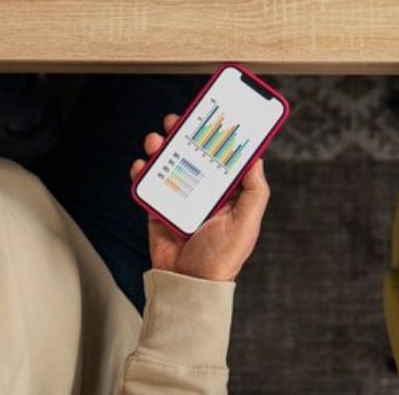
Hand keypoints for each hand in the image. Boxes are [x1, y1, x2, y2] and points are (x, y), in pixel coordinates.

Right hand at [130, 114, 269, 281]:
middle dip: (183, 134)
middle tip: (176, 120)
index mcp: (227, 192)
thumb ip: (256, 191)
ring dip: (160, 147)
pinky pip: (148, 185)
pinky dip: (142, 172)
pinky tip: (141, 166)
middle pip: (192, 153)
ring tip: (155, 141)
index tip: (211, 114)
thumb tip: (257, 158)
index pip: (223, 156)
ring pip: (168, 163)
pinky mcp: (158, 208)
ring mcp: (179, 198)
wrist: (189, 285)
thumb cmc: (223, 258)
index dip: (217, 134)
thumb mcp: (247, 223)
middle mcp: (204, 191)